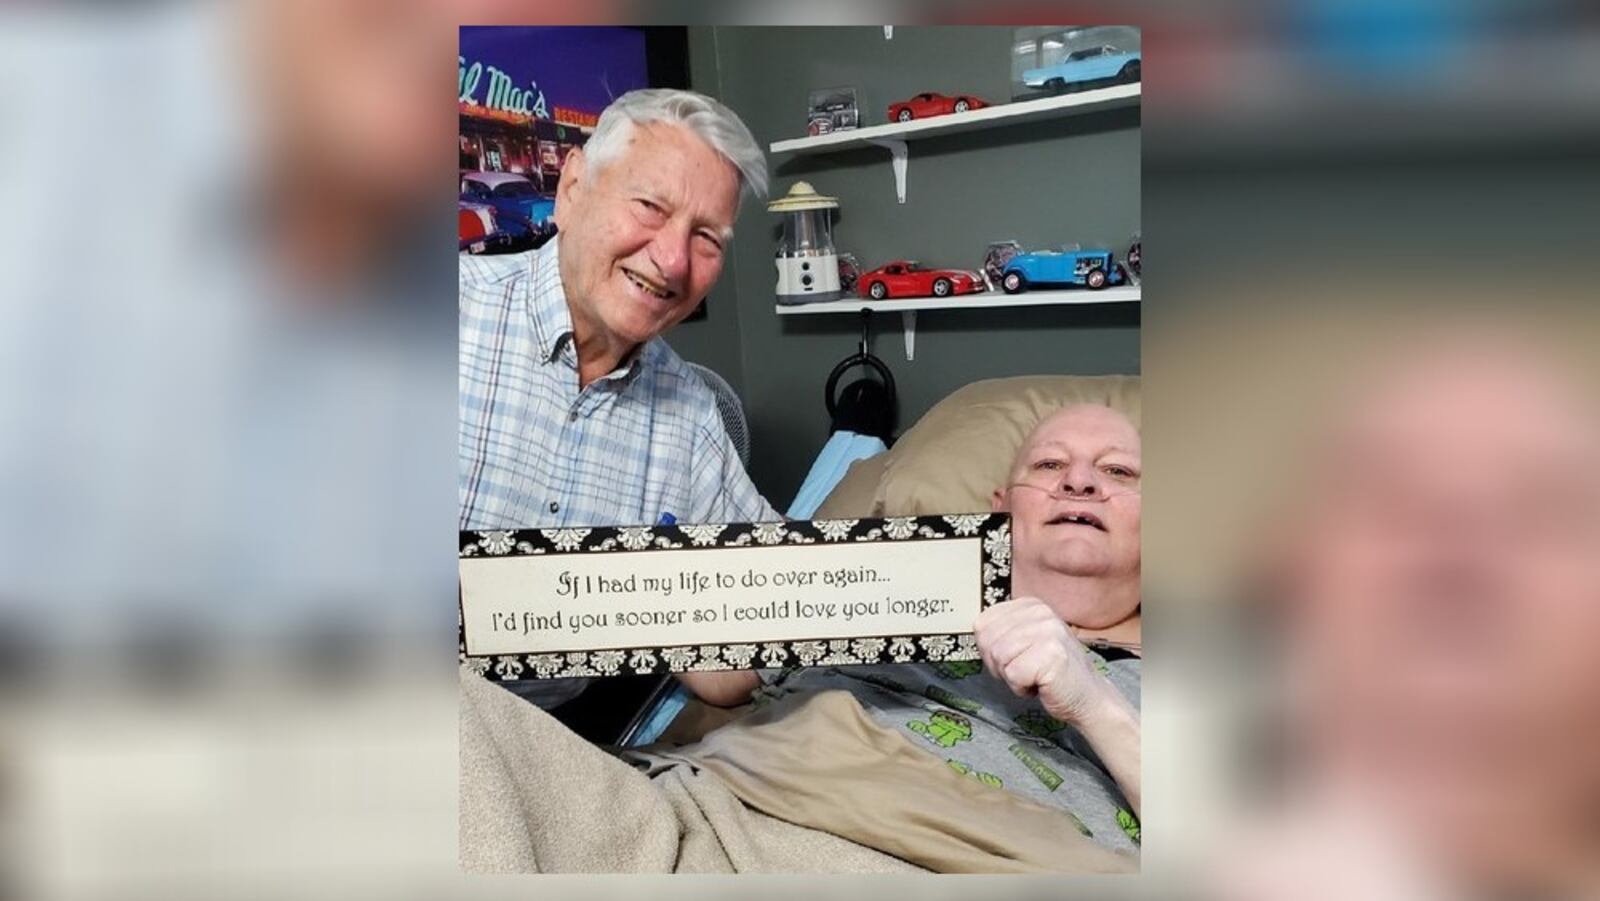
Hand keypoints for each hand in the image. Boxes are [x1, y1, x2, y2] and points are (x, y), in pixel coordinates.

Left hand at [974, 596, 1118, 726]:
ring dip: (1012, 677)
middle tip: (1026, 670)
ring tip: (1035, 676)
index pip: (983, 623)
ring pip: (999, 657)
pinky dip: (1022, 688)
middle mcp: (1040, 612)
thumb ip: (1001, 633)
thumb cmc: (1050, 673)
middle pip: (988, 640)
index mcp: (1030, 605)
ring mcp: (1048, 630)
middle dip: (1000, 665)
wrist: (1087, 697)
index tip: (1015, 658)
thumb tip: (975, 632)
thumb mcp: (1024, 642)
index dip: (991, 650)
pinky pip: (1013, 674)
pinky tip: (1042, 684)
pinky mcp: (1052, 653)